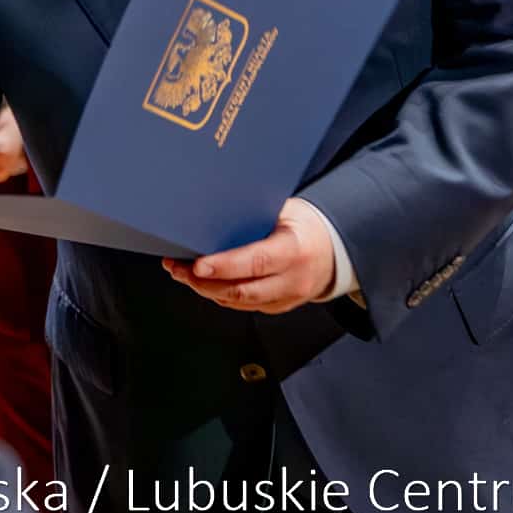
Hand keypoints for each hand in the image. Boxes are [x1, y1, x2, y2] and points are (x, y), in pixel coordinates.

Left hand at [161, 199, 333, 314]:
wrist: (334, 250)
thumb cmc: (307, 225)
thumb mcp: (287, 210)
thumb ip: (255, 213)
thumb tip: (216, 205)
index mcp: (295, 250)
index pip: (256, 262)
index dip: (225, 266)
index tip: (198, 265)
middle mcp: (292, 279)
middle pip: (243, 290)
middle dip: (204, 282)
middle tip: (178, 268)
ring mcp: (286, 298)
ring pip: (239, 302)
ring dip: (207, 290)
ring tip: (181, 273)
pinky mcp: (278, 307)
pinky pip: (244, 305)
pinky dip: (220, 295)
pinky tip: (203, 282)